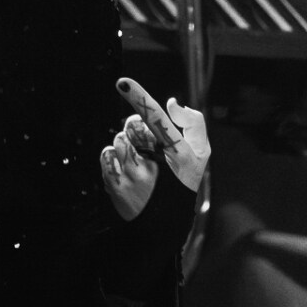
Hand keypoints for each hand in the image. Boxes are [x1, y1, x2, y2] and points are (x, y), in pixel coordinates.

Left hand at [100, 78, 210, 220]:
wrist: (164, 224)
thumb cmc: (183, 180)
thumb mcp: (200, 153)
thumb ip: (193, 122)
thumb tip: (170, 102)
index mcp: (177, 152)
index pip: (156, 118)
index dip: (140, 98)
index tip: (123, 83)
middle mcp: (155, 164)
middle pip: (132, 125)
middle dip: (136, 129)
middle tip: (147, 144)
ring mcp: (133, 176)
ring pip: (118, 139)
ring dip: (126, 144)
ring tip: (139, 160)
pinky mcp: (116, 186)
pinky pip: (106, 155)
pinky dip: (113, 158)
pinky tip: (126, 169)